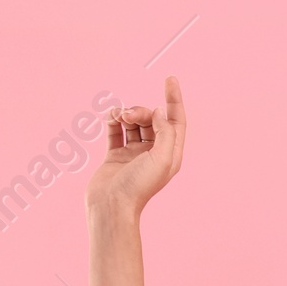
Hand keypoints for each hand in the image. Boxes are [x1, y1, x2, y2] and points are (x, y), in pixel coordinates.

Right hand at [86, 75, 185, 219]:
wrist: (111, 206)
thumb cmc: (138, 187)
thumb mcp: (162, 158)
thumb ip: (165, 132)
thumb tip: (159, 112)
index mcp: (169, 155)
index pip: (175, 121)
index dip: (174, 99)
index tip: (170, 79)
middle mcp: (153, 153)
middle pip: (151, 119)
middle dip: (141, 110)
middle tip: (129, 114)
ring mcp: (133, 154)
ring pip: (133, 122)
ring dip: (126, 113)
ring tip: (118, 116)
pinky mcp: (115, 155)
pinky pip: (116, 130)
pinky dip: (113, 120)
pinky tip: (111, 117)